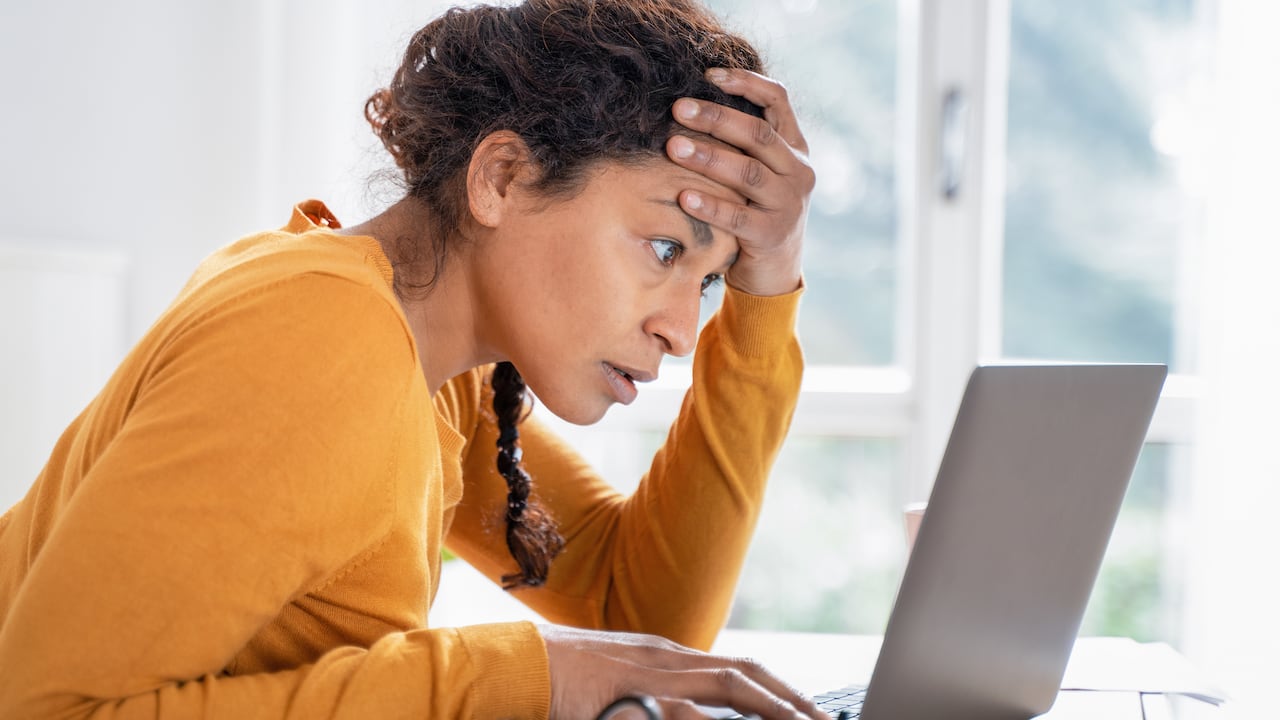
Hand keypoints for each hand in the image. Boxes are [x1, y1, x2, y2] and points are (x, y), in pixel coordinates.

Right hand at [541, 624, 828, 718]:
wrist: (511, 667)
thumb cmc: (560, 682)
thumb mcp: (619, 686)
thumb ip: (658, 698)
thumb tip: (695, 712)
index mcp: (664, 656)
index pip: (737, 668)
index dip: (778, 689)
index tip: (807, 711)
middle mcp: (665, 658)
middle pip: (745, 673)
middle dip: (790, 698)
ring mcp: (650, 675)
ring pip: (727, 686)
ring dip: (771, 706)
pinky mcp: (630, 696)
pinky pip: (683, 711)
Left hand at [667, 68, 813, 297]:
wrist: (774, 271)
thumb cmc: (755, 210)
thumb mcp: (759, 172)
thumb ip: (742, 143)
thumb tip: (691, 103)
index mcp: (795, 148)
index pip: (778, 100)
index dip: (746, 82)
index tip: (709, 75)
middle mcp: (798, 171)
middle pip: (758, 134)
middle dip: (715, 118)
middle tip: (677, 108)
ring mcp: (788, 204)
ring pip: (748, 173)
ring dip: (708, 157)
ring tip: (673, 147)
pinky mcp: (772, 235)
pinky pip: (738, 216)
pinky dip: (710, 205)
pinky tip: (683, 196)